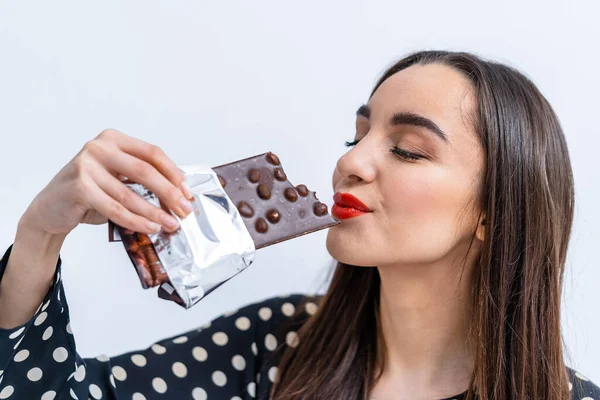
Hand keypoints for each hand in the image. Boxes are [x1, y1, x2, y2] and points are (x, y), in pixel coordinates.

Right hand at [20, 129, 192, 235]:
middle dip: (169, 193)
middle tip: (184, 210)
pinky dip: (136, 220)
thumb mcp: (116, 177)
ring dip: (155, 212)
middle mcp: (99, 148)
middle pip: (146, 171)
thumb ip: (141, 178)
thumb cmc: (88, 192)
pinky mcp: (79, 187)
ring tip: (171, 224)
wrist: (50, 209)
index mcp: (113, 139)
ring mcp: (87, 166)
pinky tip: (150, 227)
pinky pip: (115, 208)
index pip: (152, 153)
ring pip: (131, 194)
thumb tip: (179, 194)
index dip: (174, 173)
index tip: (187, 192)